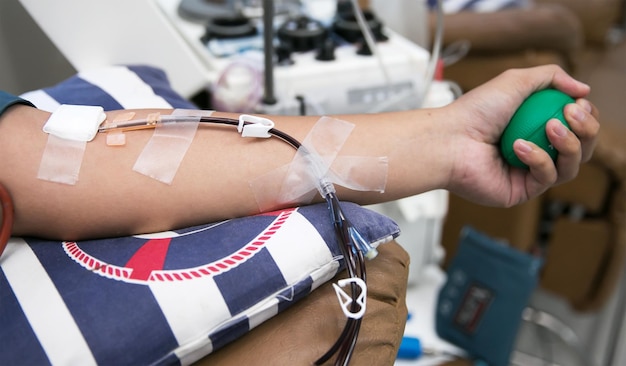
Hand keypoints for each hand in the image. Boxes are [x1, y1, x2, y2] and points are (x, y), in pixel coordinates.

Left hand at [444, 64, 599, 206]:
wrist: (449, 140)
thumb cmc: (474, 112)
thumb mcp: (515, 81)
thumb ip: (551, 77)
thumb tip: (584, 89)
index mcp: (536, 126)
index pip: (576, 125)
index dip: (586, 116)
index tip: (578, 103)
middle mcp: (536, 149)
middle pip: (582, 147)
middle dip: (587, 130)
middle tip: (571, 114)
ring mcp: (528, 172)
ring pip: (571, 165)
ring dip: (569, 144)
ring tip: (550, 127)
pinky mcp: (521, 190)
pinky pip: (547, 178)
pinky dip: (539, 159)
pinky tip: (519, 146)